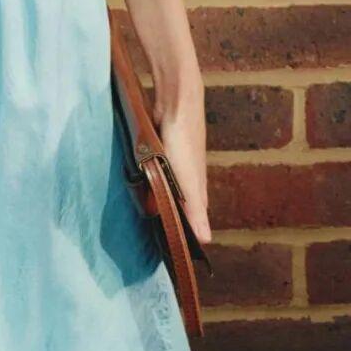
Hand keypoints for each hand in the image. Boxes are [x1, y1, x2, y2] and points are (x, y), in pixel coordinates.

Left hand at [153, 88, 211, 245]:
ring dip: (162, 197)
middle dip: (172, 217)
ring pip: (170, 185)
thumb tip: (206, 241)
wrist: (177, 100)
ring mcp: (176, 160)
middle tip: (156, 235)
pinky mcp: (164, 147)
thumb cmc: (183, 140)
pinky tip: (144, 180)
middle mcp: (189, 176)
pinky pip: (159, 169)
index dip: (187, 233)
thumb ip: (195, 209)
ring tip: (148, 212)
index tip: (176, 251)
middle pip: (182, 202)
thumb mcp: (188, 179)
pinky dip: (154, 178)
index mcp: (197, 187)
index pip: (194, 218)